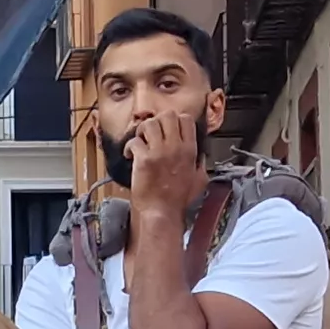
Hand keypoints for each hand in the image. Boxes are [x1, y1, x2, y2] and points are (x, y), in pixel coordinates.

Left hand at [126, 117, 208, 244]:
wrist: (161, 213)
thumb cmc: (178, 200)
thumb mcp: (199, 180)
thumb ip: (200, 163)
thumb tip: (200, 155)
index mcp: (190, 150)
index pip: (185, 119)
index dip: (175, 120)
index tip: (168, 129)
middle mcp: (175, 148)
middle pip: (167, 115)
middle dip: (157, 121)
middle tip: (152, 134)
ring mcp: (159, 153)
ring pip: (149, 124)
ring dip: (142, 131)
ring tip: (141, 142)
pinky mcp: (143, 160)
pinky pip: (133, 141)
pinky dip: (129, 147)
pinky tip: (130, 155)